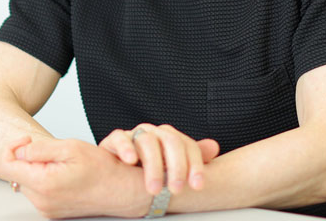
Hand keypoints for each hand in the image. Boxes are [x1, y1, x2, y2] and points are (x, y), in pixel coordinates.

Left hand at [0, 135, 150, 218]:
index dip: (13, 147)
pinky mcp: (52, 211)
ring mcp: (46, 209)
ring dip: (38, 169)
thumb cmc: (102, 169)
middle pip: (16, 174)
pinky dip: (45, 179)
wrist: (120, 190)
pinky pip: (38, 192)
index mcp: (44, 183)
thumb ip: (40, 149)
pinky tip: (63, 173)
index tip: (27, 140)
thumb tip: (20, 150)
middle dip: (29, 158)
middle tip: (52, 150)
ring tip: (61, 163)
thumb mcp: (70, 147)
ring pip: (27, 182)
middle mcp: (41, 201)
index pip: (7, 165)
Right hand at [99, 124, 218, 195]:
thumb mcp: (170, 170)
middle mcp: (153, 134)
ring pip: (147, 140)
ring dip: (152, 166)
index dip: (195, 165)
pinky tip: (130, 160)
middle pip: (170, 141)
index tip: (197, 186)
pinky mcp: (113, 141)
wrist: (112, 177)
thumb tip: (214, 147)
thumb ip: (191, 158)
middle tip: (176, 190)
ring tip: (153, 188)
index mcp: (168, 140)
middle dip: (176, 167)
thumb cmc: (143, 173)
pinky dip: (126, 148)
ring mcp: (133, 135)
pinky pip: (120, 137)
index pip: (187, 145)